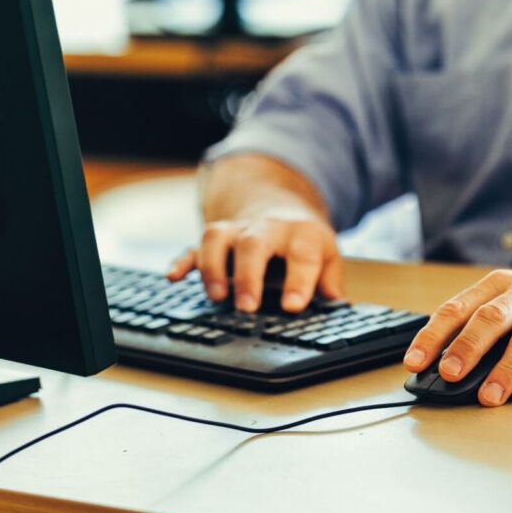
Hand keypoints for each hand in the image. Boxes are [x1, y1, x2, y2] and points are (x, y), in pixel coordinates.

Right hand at [167, 211, 342, 313]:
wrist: (278, 206)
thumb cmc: (302, 241)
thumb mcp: (326, 255)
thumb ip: (330, 281)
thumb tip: (337, 305)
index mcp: (301, 233)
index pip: (302, 254)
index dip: (299, 280)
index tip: (292, 306)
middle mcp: (266, 228)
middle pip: (253, 243)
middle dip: (248, 275)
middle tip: (247, 306)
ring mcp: (236, 231)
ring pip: (217, 238)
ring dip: (213, 267)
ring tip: (217, 297)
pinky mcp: (216, 238)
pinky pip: (194, 246)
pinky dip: (183, 261)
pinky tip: (174, 276)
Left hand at [402, 267, 511, 406]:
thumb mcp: (511, 300)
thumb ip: (480, 326)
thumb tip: (442, 365)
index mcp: (500, 284)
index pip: (458, 308)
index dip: (433, 335)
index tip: (414, 362)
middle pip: (492, 320)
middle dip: (467, 348)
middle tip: (448, 374)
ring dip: (505, 370)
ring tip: (488, 396)